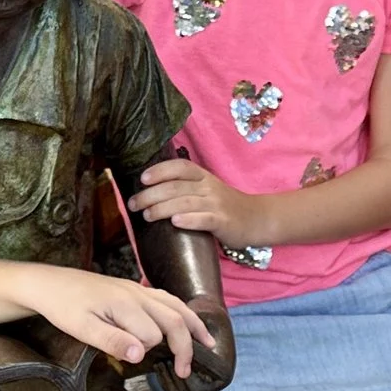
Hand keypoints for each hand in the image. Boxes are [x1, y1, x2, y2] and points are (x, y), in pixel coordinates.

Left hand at [15, 264, 215, 379]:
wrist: (49, 283)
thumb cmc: (63, 307)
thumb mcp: (81, 328)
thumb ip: (112, 341)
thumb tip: (141, 355)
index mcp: (125, 304)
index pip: (153, 335)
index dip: (147, 351)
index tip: (134, 361)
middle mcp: (137, 293)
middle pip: (175, 318)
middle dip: (185, 346)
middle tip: (185, 372)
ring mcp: (137, 288)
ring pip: (176, 305)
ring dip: (193, 325)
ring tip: (207, 343)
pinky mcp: (133, 288)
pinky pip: (167, 298)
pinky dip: (182, 312)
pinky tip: (185, 320)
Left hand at [126, 156, 265, 245]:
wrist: (257, 218)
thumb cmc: (225, 206)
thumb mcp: (207, 190)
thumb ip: (184, 189)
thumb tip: (149, 193)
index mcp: (203, 177)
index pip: (180, 167)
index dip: (160, 170)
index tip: (142, 179)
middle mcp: (208, 187)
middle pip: (175, 187)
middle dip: (150, 195)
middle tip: (133, 205)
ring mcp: (216, 204)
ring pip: (185, 203)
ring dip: (162, 208)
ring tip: (147, 215)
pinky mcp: (223, 221)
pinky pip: (204, 219)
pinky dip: (188, 220)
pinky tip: (175, 222)